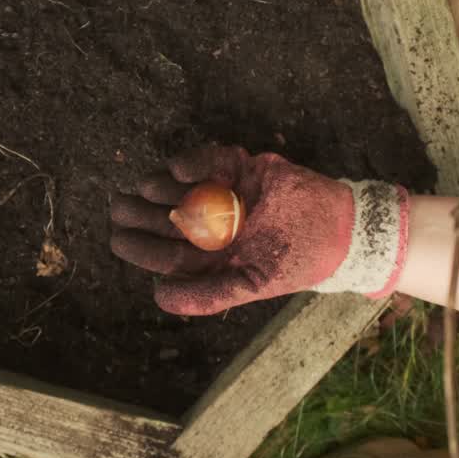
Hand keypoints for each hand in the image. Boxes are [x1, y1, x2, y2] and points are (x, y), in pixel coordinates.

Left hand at [109, 145, 408, 315]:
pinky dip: (194, 162)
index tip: (116, 240)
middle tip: (116, 207)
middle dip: (141, 214)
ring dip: (160, 188)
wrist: (342, 231)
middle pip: (169, 217)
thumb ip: (208, 295)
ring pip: (184, 188)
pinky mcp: (244, 168)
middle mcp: (214, 223)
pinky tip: (174, 170)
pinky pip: (213, 161)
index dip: (141, 247)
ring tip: (140, 189)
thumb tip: (158, 296)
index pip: (169, 251)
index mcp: (213, 255)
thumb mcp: (252, 285)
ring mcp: (227, 193)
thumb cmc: (297, 262)